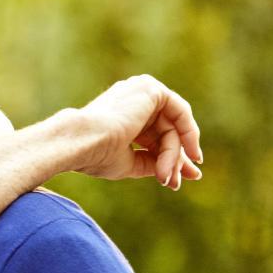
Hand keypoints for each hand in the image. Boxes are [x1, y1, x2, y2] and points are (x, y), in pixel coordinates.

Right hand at [70, 74, 203, 189]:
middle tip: (177, 183)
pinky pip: (180, 112)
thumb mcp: (129, 162)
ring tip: (166, 176)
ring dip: (173, 155)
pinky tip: (190, 153)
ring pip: (172, 127)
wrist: (82, 141)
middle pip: (166, 131)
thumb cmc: (96, 154)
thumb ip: (152, 162)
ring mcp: (142, 90)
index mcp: (124, 114)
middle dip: (175, 159)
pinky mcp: (151, 89)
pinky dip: (188, 134)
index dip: (169, 158)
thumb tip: (176, 174)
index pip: (155, 135)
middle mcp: (134, 98)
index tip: (177, 182)